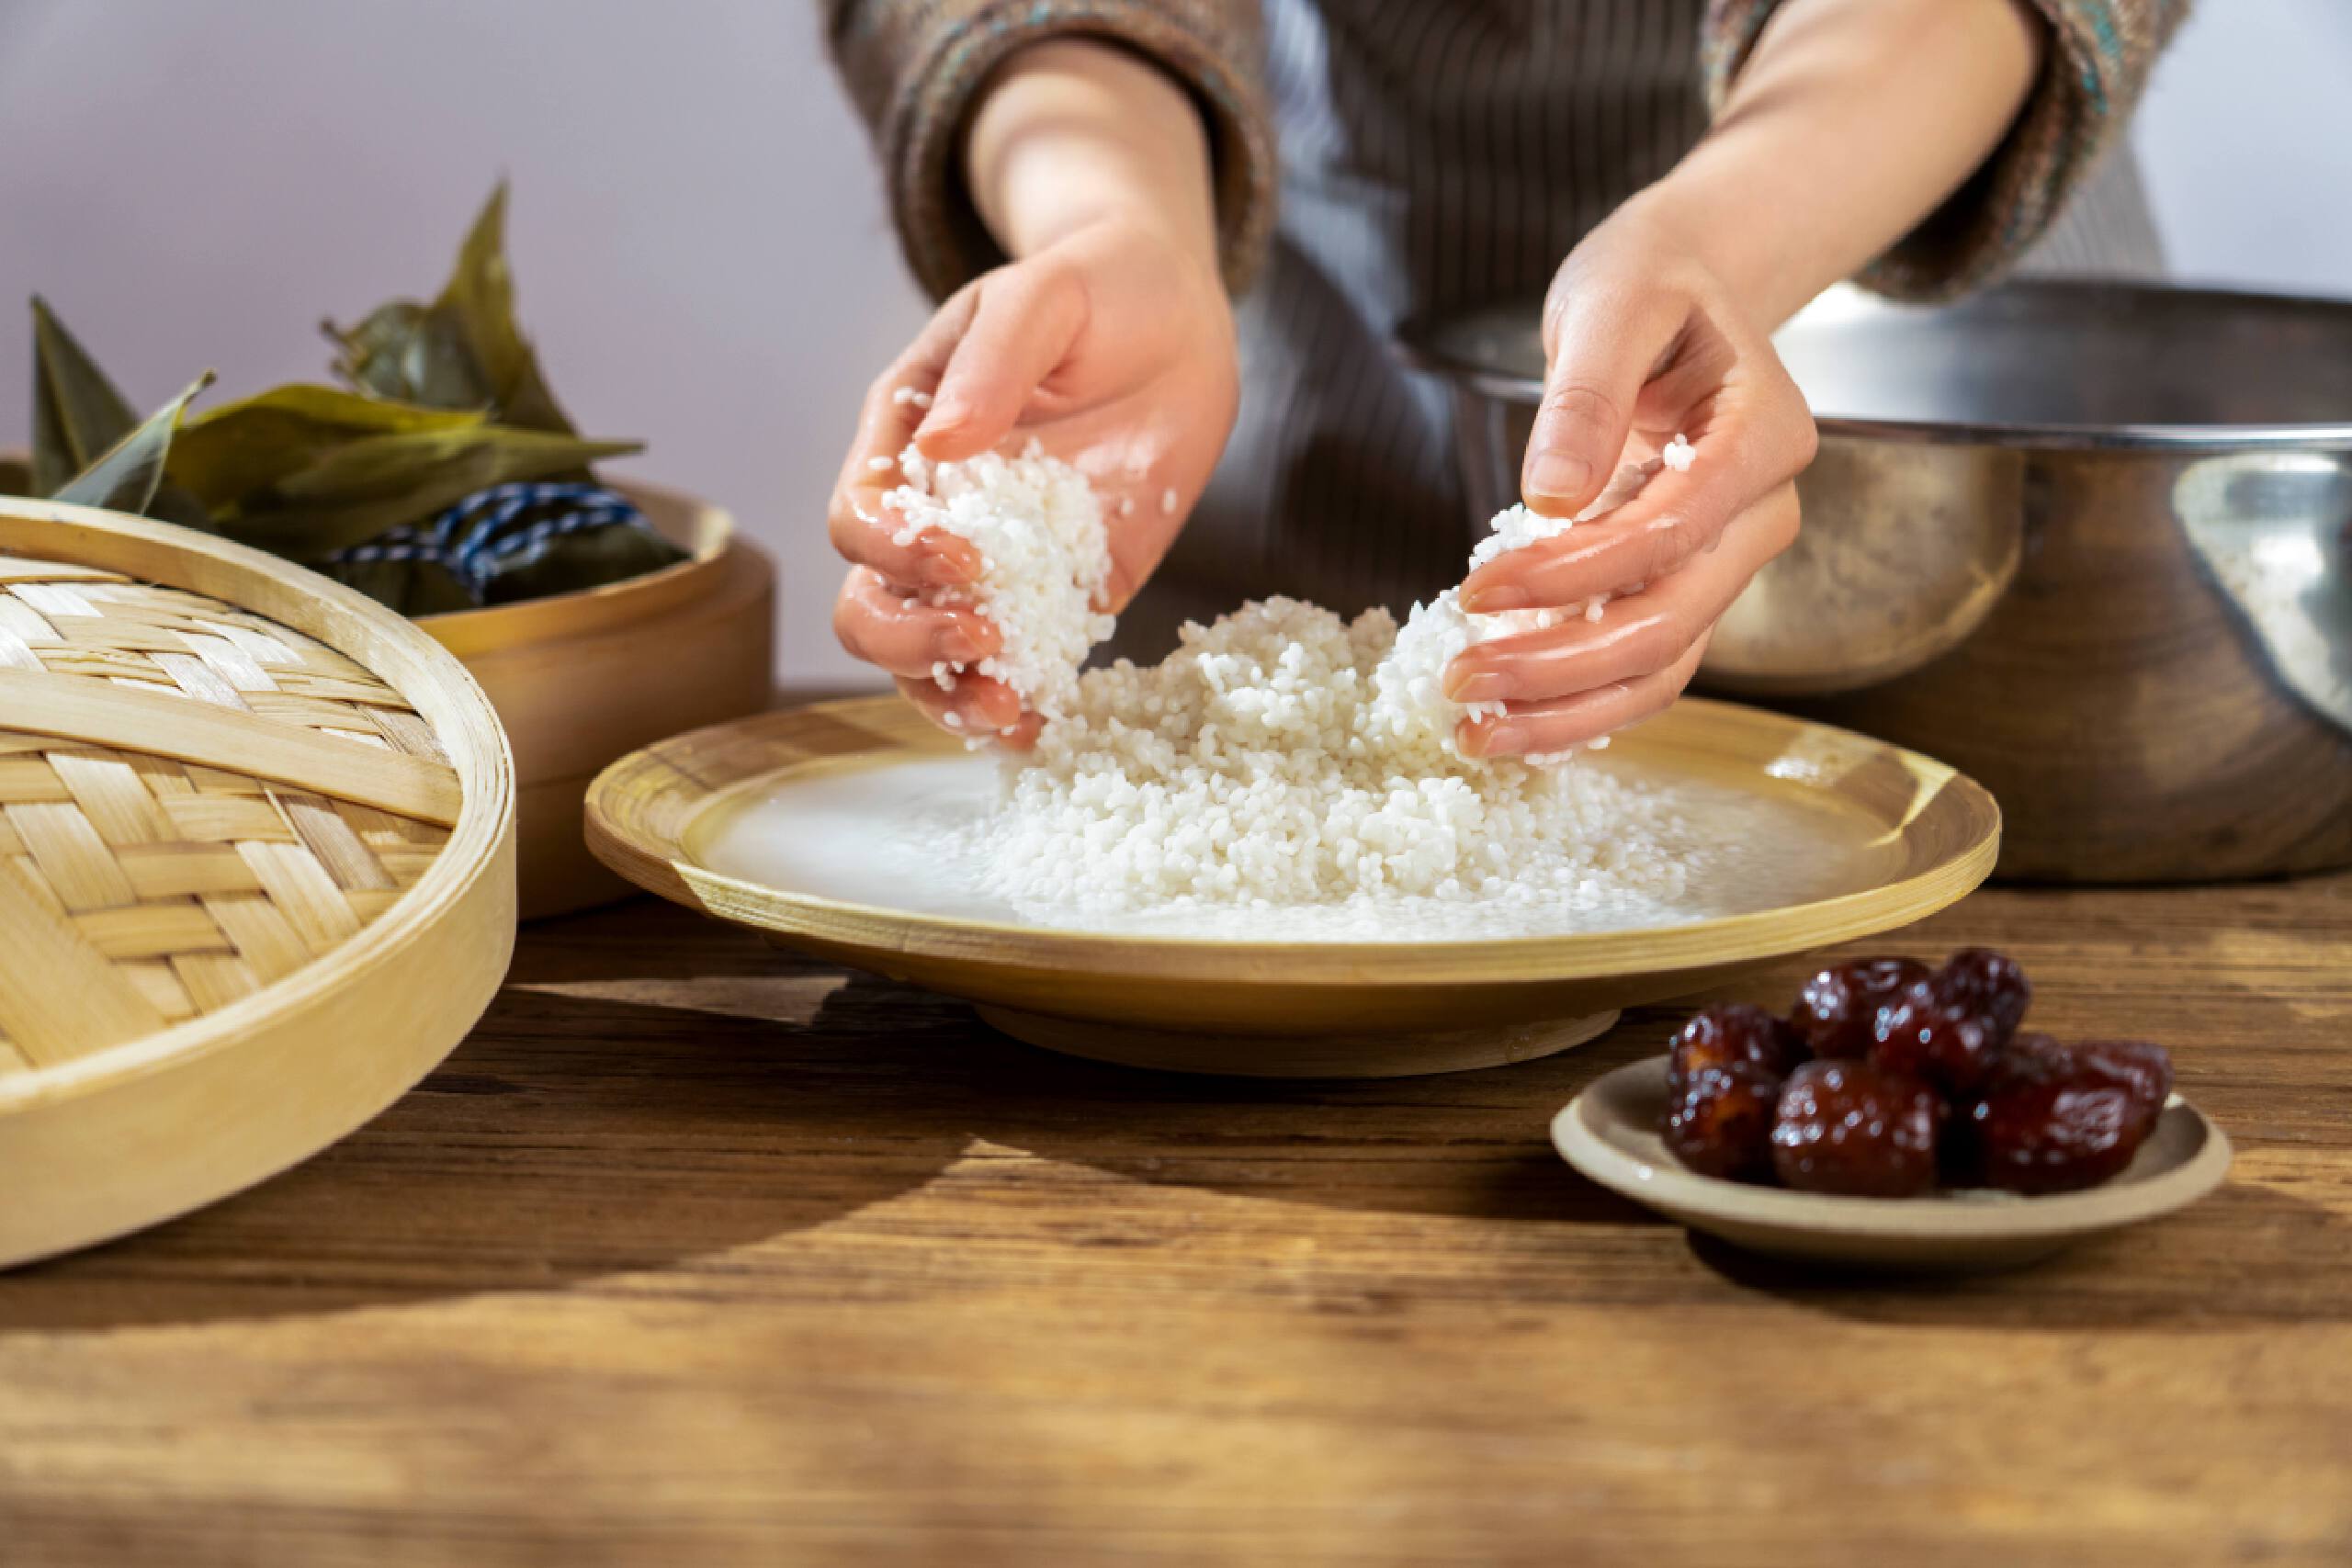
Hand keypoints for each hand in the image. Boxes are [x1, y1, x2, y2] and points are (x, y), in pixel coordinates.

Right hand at [828, 213, 1237, 745]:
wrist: (1174, 318)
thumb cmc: (1094, 290)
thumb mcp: (1042, 298)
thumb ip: (992, 366)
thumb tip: (940, 447)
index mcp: (907, 439)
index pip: (859, 517)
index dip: (894, 551)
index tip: (967, 555)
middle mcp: (934, 514)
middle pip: (871, 606)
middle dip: (912, 641)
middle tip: (983, 642)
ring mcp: (995, 564)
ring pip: (930, 657)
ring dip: (954, 698)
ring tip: (1013, 711)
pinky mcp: (1061, 594)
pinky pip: (1022, 664)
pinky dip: (1024, 705)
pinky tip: (1047, 726)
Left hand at [1443, 201, 1816, 757]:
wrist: (1676, 291)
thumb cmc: (1647, 286)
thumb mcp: (1612, 303)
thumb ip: (1585, 396)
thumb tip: (1552, 498)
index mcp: (1763, 436)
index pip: (1670, 532)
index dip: (1573, 573)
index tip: (1477, 588)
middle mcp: (1762, 512)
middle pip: (1670, 619)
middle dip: (1561, 664)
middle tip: (1459, 681)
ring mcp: (1728, 558)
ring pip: (1663, 664)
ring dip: (1569, 710)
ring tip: (1475, 732)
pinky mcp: (1685, 583)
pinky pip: (1646, 665)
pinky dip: (1581, 706)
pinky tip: (1511, 725)